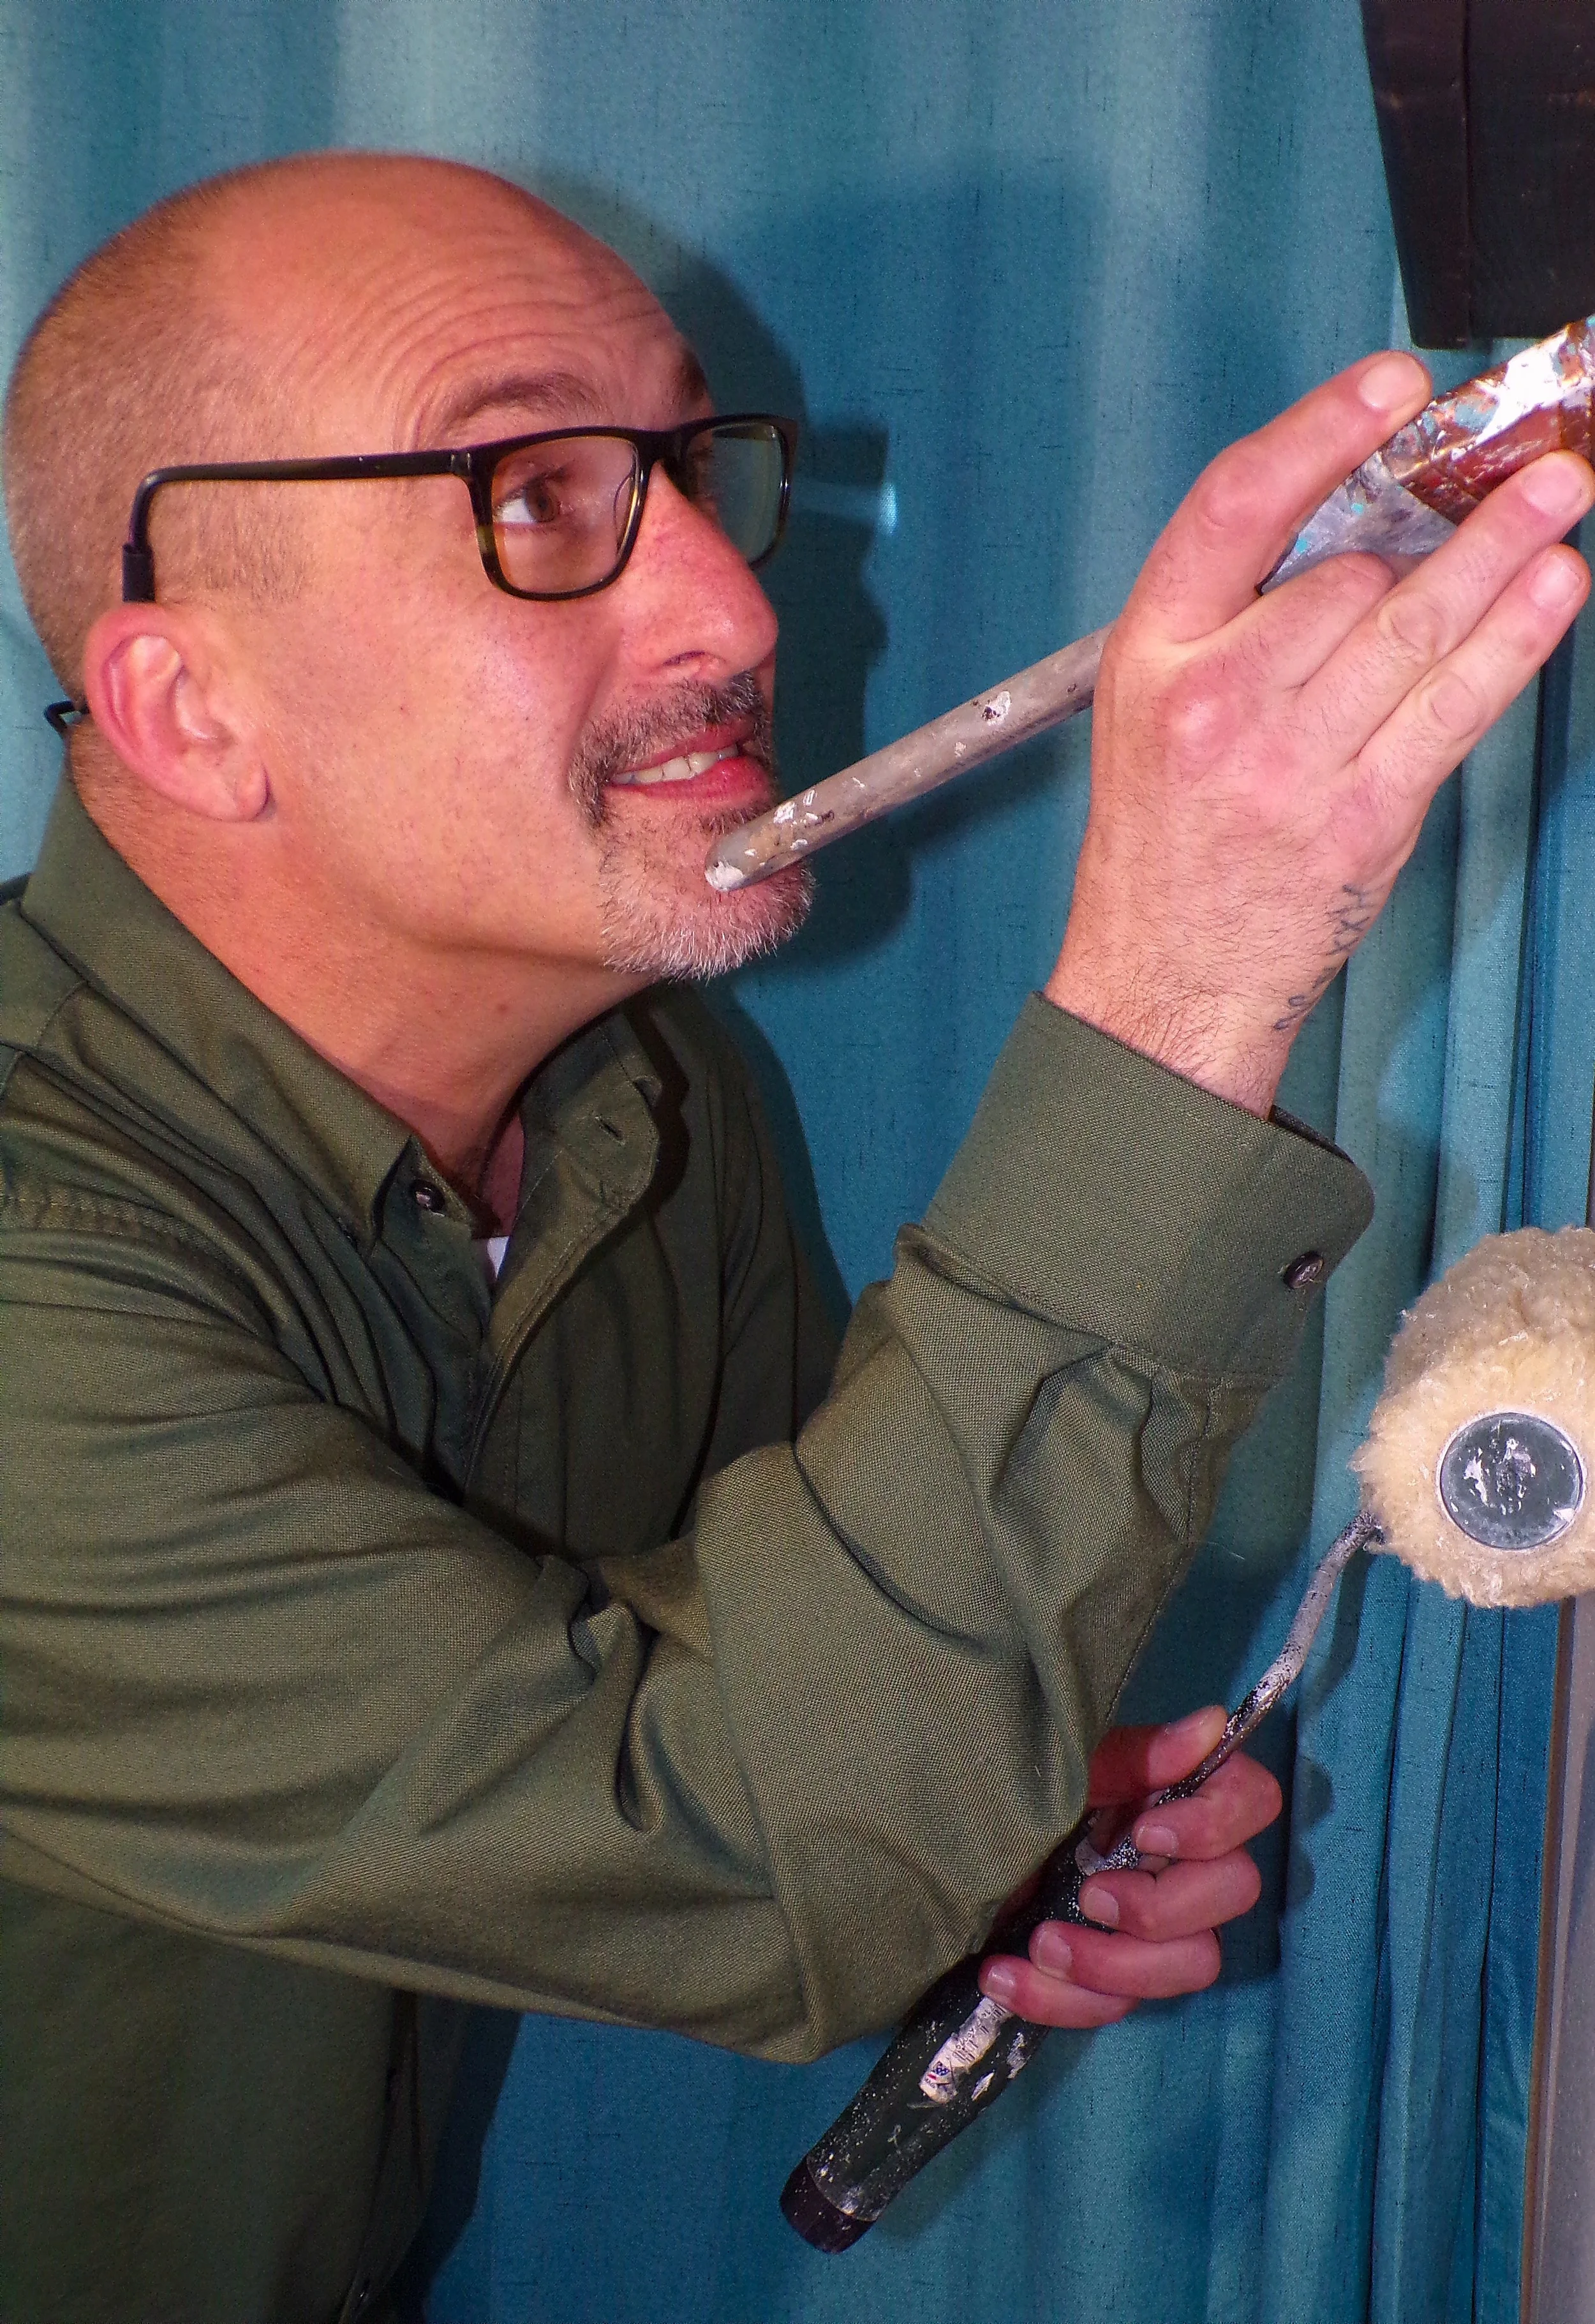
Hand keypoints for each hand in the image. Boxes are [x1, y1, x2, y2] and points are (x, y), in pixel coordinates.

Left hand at [976, 1706, 1280, 2028]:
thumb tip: (1209, 1725)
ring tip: (1041, 1944)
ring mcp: (1159, 1927)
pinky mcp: (1118, 1978)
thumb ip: (1137, 1755)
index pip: (1254, 1800)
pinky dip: (1058, 1999)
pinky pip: (1117, 2006)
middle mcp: (1187, 1862)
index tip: (1145, 1832)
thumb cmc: (1017, 1797)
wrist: (955, 1853)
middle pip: (1235, 1891)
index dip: (1216, 1823)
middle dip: (1164, 1905)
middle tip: (1092, 1895)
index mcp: (1179, 1798)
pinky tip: (1003, 1976)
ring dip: (1113, 1963)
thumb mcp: (1067, 1771)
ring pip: (1194, 1963)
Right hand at [1046, 350, 1594, 1112]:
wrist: (1165, 978)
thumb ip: (1233, 617)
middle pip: (1347, 570)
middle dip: (1426, 524)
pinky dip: (1514, 639)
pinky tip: (1552, 588)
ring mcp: (1292, 761)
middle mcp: (1218, 702)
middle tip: (1499, 464)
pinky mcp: (1362, 814)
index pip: (1237, 507)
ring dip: (1502, 548)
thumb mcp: (1147, 705)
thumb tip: (1355, 530)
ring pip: (1415, 625)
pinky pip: (1455, 706)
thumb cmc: (1161, 843)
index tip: (1390, 387)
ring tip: (1557, 489)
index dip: (1322, 430)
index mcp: (1153, 656)